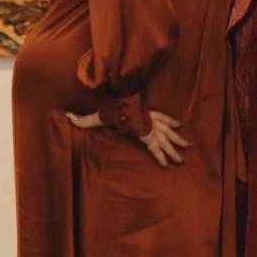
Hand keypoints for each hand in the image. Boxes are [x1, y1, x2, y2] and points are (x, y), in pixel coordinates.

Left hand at [65, 108, 190, 167]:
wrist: (125, 90)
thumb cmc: (113, 106)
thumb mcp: (98, 115)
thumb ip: (83, 120)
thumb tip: (68, 118)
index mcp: (141, 130)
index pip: (152, 145)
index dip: (159, 156)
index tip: (167, 166)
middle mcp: (149, 125)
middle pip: (164, 140)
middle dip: (173, 151)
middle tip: (182, 161)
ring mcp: (153, 119)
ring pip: (168, 131)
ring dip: (177, 139)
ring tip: (187, 146)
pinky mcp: (152, 113)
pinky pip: (166, 119)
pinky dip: (173, 123)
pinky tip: (180, 127)